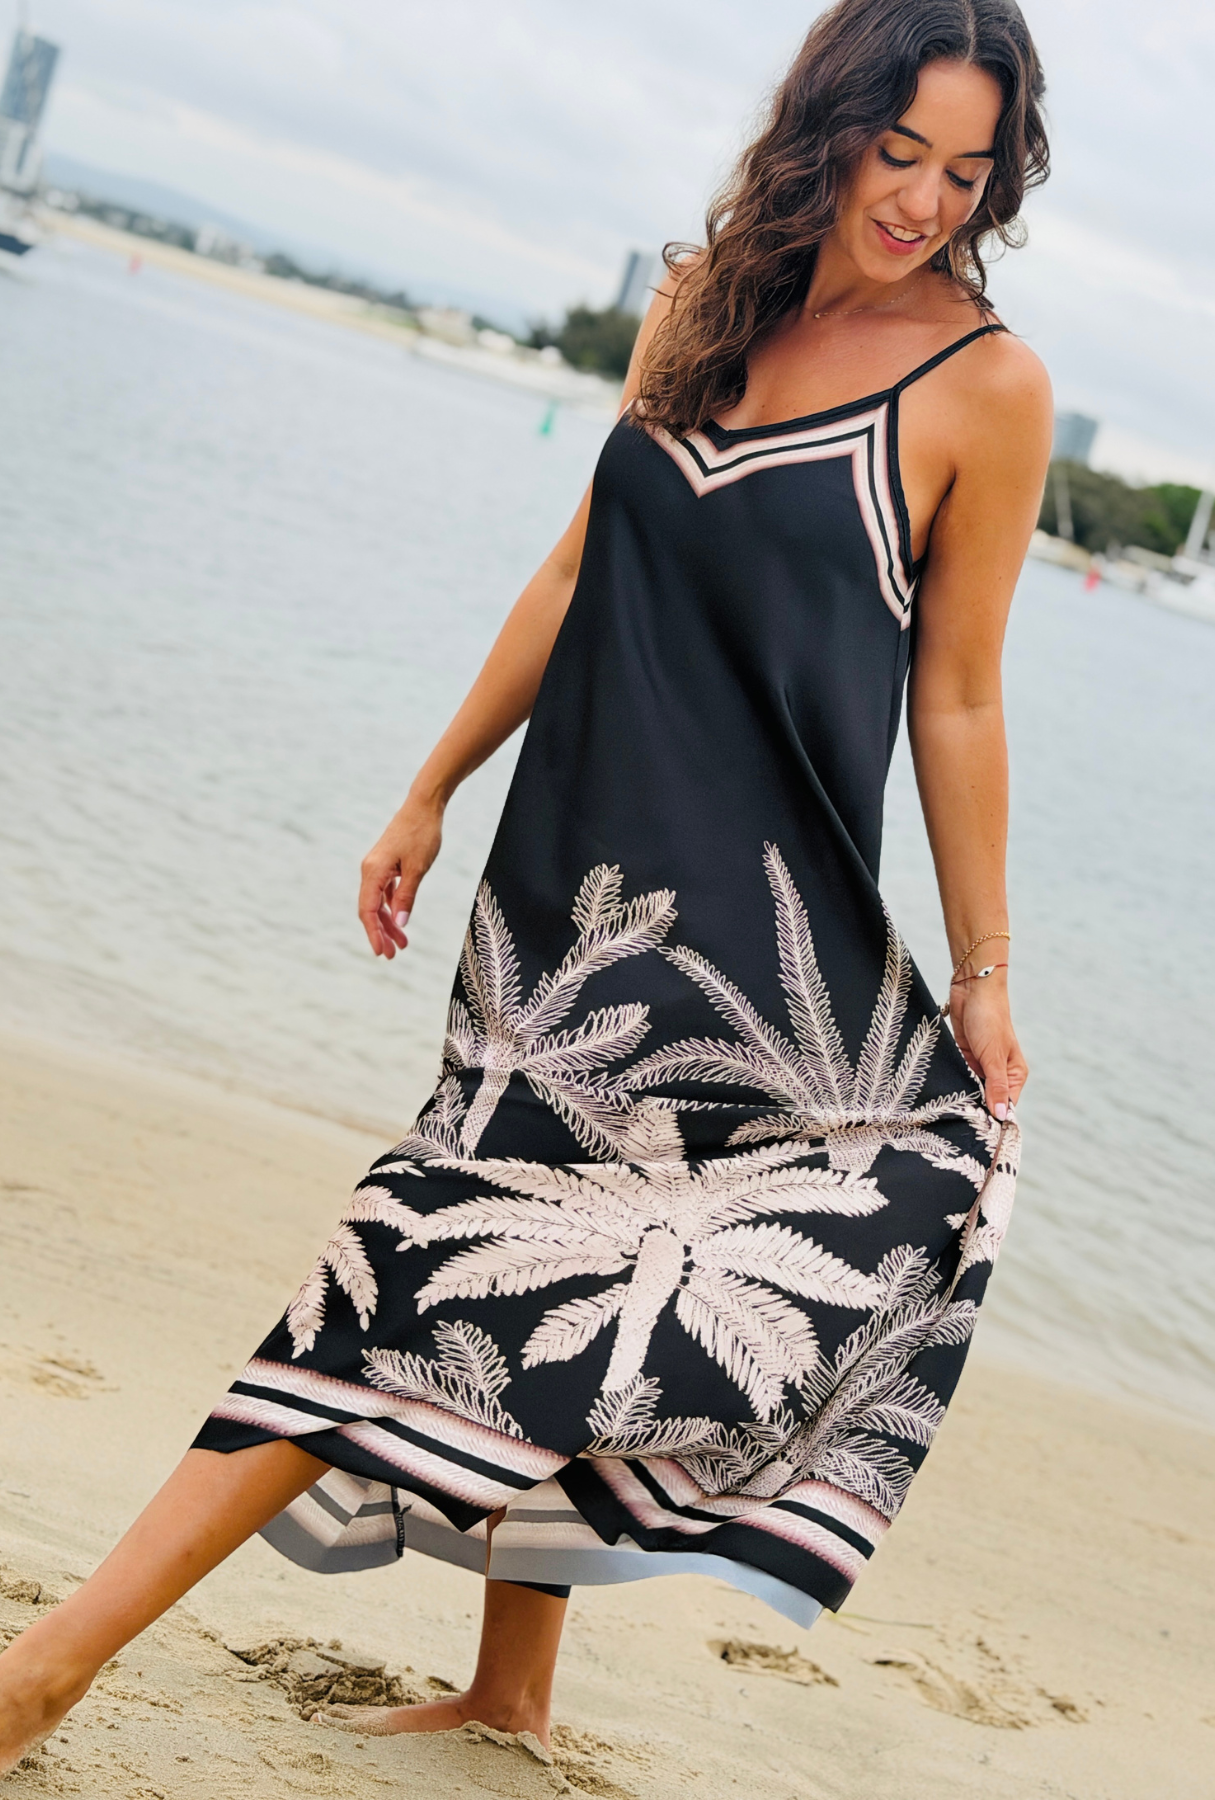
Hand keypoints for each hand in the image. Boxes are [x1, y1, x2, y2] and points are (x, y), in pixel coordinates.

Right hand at [358, 793, 443, 958]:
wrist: (424, 806)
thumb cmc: (422, 834)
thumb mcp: (418, 869)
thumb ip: (407, 897)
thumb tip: (401, 923)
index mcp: (374, 872)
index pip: (368, 911)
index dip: (374, 933)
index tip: (380, 952)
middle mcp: (370, 870)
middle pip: (371, 910)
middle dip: (381, 933)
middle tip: (392, 955)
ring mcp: (377, 867)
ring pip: (378, 902)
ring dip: (389, 922)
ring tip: (402, 943)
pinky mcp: (386, 864)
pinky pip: (385, 892)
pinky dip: (393, 907)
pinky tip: (400, 920)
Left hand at [947, 971, 1026, 1121]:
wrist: (972, 989)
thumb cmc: (990, 1019)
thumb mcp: (993, 1056)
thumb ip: (996, 1086)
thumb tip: (1002, 1116)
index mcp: (1014, 1075)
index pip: (1006, 1106)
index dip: (994, 1120)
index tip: (978, 1136)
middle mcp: (998, 1073)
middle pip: (987, 1100)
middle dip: (974, 1110)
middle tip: (958, 1129)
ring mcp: (980, 1066)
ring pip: (970, 1090)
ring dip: (961, 1097)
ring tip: (948, 1115)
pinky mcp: (964, 1057)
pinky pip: (958, 1077)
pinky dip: (952, 1083)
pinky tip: (941, 1096)